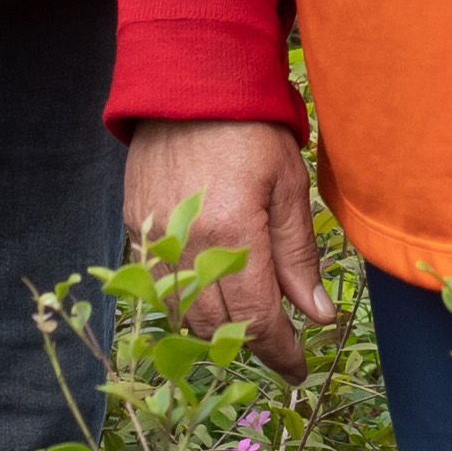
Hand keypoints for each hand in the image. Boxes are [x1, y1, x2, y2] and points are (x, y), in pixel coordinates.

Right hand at [121, 118, 329, 373]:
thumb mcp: (289, 186)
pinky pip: (158, 282)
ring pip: (181, 311)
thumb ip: (298, 256)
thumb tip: (316, 315)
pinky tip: (209, 290)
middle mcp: (186, 243)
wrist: (188, 81)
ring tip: (246, 322)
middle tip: (277, 347)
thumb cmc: (250, 128)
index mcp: (232, 234)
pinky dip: (185, 299)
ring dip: (214, 328)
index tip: (297, 369)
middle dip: (248, 345)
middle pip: (215, 325)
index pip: (256, 319)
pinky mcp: (135, 223)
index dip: (279, 352)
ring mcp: (153, 235)